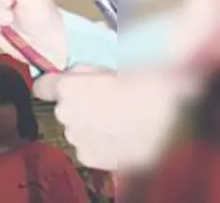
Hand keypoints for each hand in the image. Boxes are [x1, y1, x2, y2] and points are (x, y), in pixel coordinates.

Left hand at [32, 66, 193, 172]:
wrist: (176, 113)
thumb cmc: (146, 81)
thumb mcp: (111, 62)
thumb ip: (84, 71)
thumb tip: (73, 72)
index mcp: (68, 89)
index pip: (43, 86)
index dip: (54, 84)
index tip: (66, 84)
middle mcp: (66, 115)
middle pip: (63, 108)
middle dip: (79, 104)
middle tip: (107, 100)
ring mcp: (78, 139)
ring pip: (77, 129)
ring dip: (90, 124)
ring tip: (120, 119)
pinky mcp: (91, 158)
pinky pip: (88, 147)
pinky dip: (100, 143)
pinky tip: (121, 134)